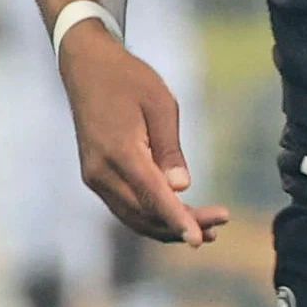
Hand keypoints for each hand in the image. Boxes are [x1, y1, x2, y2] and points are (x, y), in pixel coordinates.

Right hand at [55, 27, 229, 245]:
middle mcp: (101, 171)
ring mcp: (95, 177)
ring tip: (206, 230)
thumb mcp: (160, 105)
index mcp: (119, 151)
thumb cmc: (129, 80)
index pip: (152, 196)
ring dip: (168, 227)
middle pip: (144, 214)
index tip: (200, 239)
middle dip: (181, 225)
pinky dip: (152, 216)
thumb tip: (181, 188)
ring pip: (134, 217)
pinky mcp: (96, 177)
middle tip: (219, 225)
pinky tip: (178, 216)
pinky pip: (126, 207)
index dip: (178, 221)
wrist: (87, 67)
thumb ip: (170, 150)